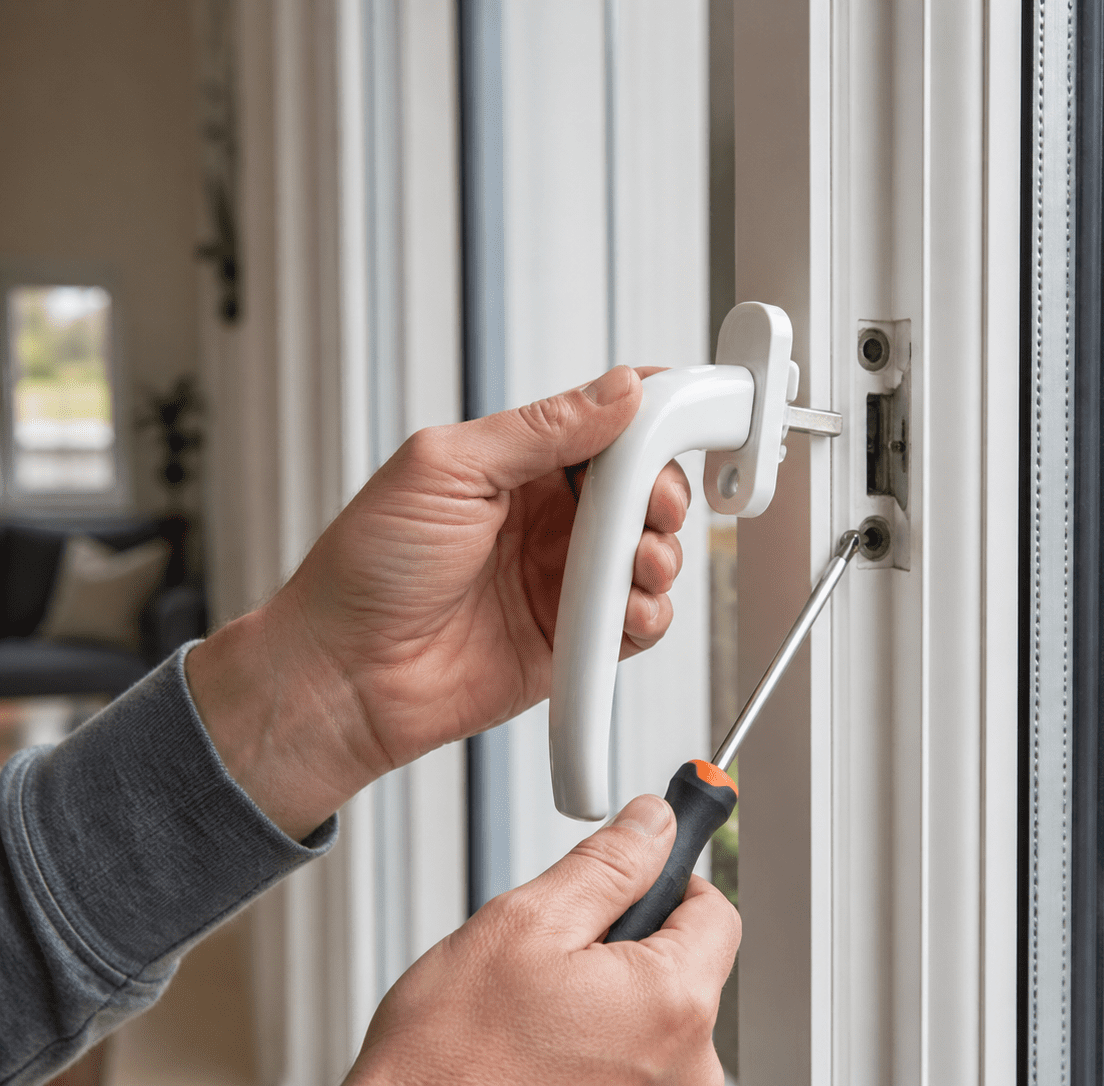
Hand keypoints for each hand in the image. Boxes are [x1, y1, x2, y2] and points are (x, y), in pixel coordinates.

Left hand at [186, 365, 689, 837]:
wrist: (344, 677)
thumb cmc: (367, 570)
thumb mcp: (447, 469)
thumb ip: (540, 429)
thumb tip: (618, 391)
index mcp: (518, 464)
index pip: (604, 425)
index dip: (647, 417)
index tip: (678, 414)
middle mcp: (549, 519)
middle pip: (642, 489)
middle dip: (662, 491)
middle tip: (652, 502)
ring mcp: (565, 579)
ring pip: (651, 553)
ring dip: (660, 553)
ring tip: (638, 561)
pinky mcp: (578, 640)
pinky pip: (639, 621)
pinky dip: (648, 613)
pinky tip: (627, 610)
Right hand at [344, 794, 739, 1085]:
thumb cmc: (450, 1057)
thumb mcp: (525, 923)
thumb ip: (607, 865)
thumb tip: (654, 824)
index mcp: (672, 1004)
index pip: (716, 912)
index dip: (666, 880)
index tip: (629, 873)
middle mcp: (686, 1066)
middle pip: (686, 964)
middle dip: (628, 942)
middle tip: (555, 953)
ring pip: (655, 1011)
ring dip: (609, 993)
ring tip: (538, 1007)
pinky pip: (634, 1056)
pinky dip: (598, 1039)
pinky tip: (543, 1045)